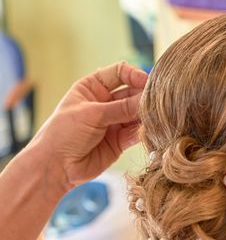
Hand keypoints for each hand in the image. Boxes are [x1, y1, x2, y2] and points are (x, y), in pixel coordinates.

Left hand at [31, 61, 147, 189]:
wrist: (55, 166)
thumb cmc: (63, 133)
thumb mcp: (92, 114)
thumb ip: (122, 107)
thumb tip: (148, 99)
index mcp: (93, 87)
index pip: (119, 72)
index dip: (134, 75)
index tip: (147, 82)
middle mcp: (105, 102)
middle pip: (132, 92)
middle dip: (143, 96)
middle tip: (155, 103)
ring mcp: (114, 121)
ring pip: (137, 113)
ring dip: (146, 114)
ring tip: (154, 117)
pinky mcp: (120, 140)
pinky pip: (137, 132)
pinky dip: (145, 131)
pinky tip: (149, 130)